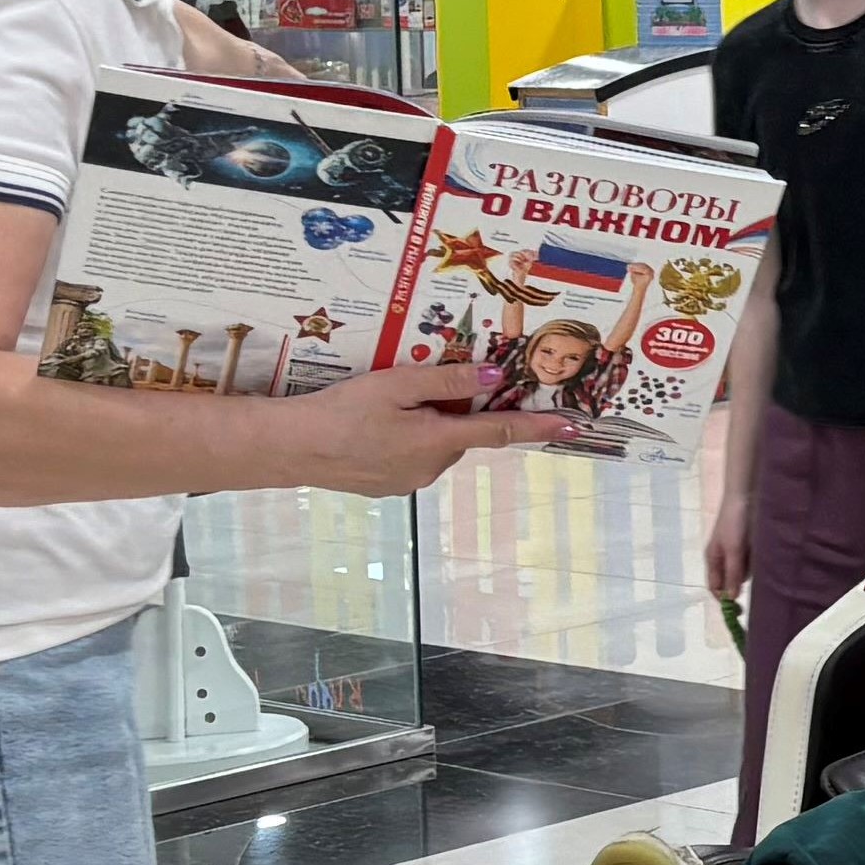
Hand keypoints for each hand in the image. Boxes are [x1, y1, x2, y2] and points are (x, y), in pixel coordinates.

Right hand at [278, 359, 575, 497]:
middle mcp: (430, 468)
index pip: (500, 432)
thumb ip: (447, 381)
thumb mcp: (397, 385)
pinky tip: (373, 425)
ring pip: (435, 444)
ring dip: (426, 424)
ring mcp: (408, 481)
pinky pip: (411, 456)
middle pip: (461, 432)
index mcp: (438, 442)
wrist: (291, 449)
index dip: (538, 427)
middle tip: (421, 388)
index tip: (572, 426)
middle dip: (454, 410)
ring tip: (384, 405)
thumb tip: (494, 378)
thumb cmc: (341, 411)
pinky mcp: (386, 486)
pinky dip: (404, 438)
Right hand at [705, 496, 752, 607]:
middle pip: (731, 581)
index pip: (715, 587)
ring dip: (753, 572)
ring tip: (763, 566)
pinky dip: (759, 561)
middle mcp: (724, 557)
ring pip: (745, 571)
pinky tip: (767, 556)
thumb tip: (731, 598)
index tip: (739, 607)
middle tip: (755, 586)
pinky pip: (754, 560)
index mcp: (713, 559)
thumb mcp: (734, 549)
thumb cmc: (735, 521)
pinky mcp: (750, 544)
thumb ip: (733, 573)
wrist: (747, 493)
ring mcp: (737, 550)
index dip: (724, 598)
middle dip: (741, 584)